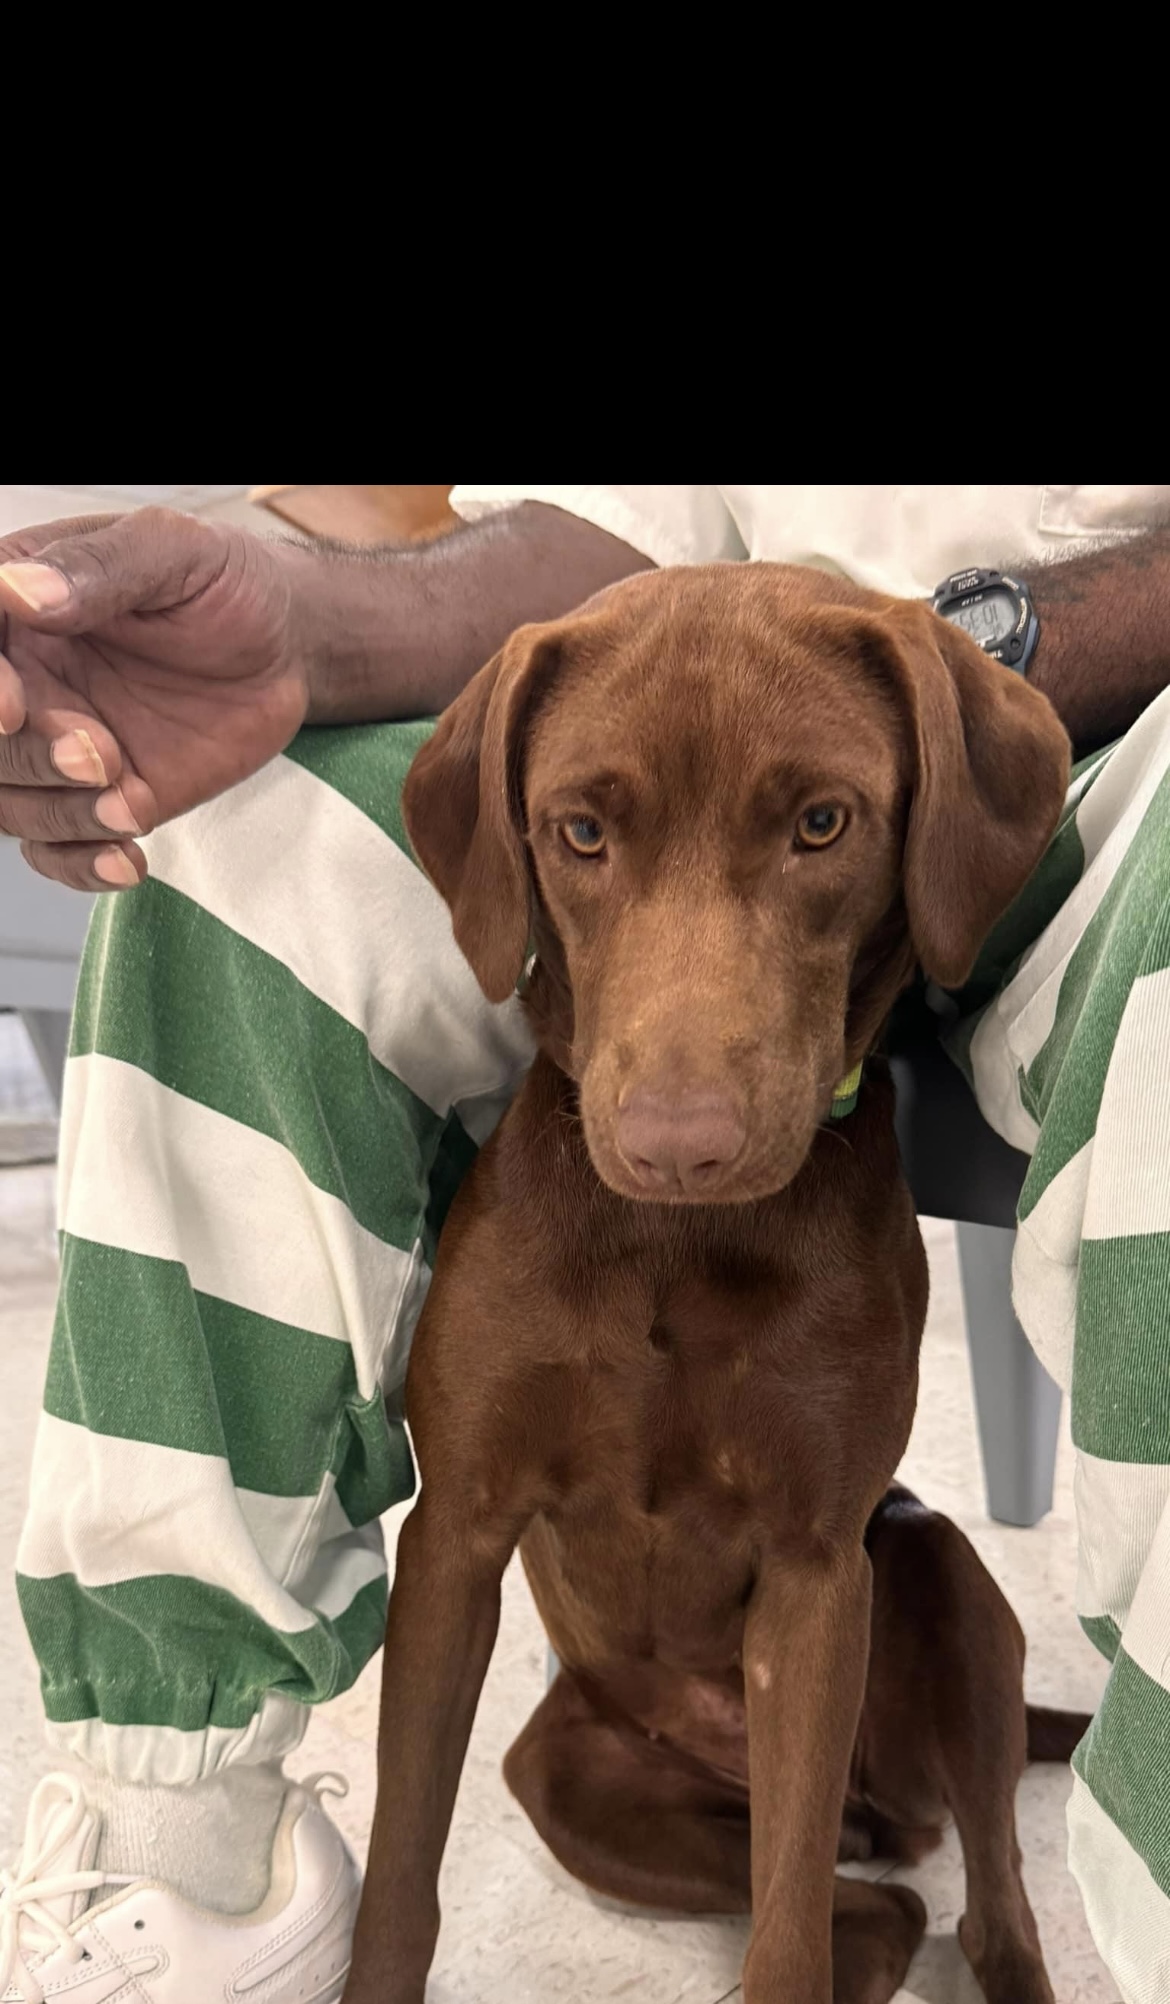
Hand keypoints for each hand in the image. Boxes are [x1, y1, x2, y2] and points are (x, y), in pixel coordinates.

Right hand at [0, 508, 312, 888]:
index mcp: (17, 610)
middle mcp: (22, 680)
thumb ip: (100, 568)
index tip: (14, 706)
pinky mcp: (99, 797)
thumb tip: (21, 591)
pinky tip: (128, 862)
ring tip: (129, 806)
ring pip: (11, 803)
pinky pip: (59, 849)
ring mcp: (55, 745)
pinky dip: (82, 864)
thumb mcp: (174, 551)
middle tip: (100, 756)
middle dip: (30, 759)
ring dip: (61, 816)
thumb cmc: (224, 585)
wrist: (283, 648)